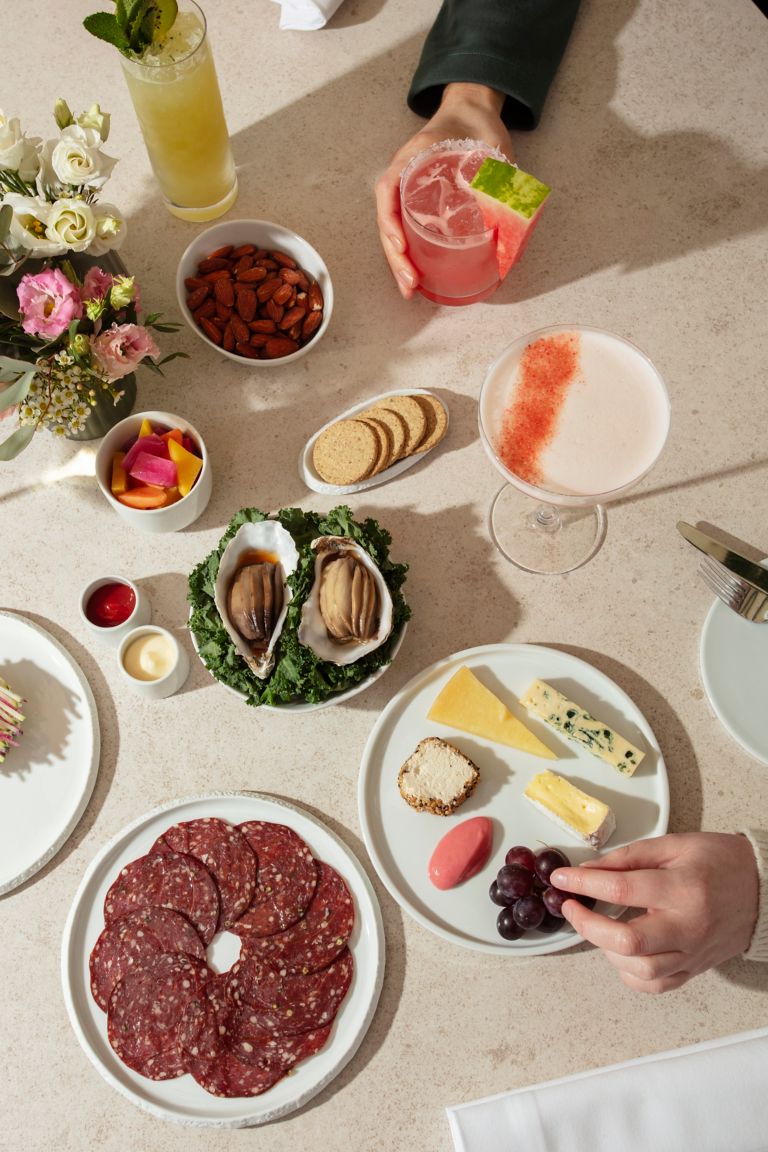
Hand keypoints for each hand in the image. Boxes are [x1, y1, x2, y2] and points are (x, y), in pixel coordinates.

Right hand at [375, 83, 512, 297]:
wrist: (472, 109)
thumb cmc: (478, 123)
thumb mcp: (491, 145)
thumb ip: (499, 174)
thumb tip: (511, 220)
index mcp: (414, 156)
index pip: (389, 189)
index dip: (391, 221)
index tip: (400, 246)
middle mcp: (405, 175)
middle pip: (388, 219)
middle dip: (395, 255)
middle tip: (410, 283)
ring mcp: (409, 189)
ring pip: (395, 228)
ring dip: (399, 261)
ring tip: (409, 289)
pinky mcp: (419, 202)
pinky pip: (408, 228)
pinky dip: (410, 252)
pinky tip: (417, 273)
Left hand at [551, 833, 758, 993]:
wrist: (764, 888)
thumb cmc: (720, 861)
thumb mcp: (674, 845)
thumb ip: (629, 857)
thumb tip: (589, 870)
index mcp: (683, 888)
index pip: (622, 888)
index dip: (584, 883)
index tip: (562, 879)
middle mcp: (688, 925)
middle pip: (628, 939)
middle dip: (588, 925)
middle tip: (572, 908)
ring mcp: (693, 951)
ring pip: (641, 969)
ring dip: (607, 951)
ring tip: (597, 927)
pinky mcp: (695, 968)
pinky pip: (657, 985)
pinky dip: (630, 974)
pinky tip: (619, 954)